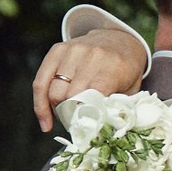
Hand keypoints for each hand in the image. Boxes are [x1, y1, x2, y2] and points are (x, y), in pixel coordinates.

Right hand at [33, 31, 148, 131]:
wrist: (118, 39)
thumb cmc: (124, 69)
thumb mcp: (131, 89)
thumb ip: (117, 108)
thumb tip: (100, 131)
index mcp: (112, 68)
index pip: (92, 97)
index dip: (85, 117)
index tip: (84, 131)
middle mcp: (91, 56)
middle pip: (69, 97)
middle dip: (69, 116)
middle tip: (76, 125)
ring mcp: (72, 51)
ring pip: (53, 91)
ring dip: (56, 110)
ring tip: (65, 118)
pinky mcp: (57, 50)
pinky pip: (40, 81)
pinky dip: (40, 103)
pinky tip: (45, 120)